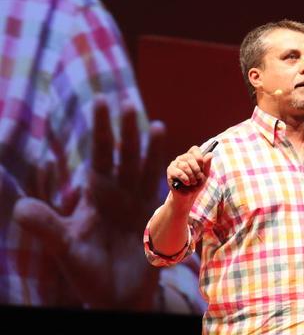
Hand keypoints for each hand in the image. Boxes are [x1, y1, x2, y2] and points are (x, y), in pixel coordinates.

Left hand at [14, 95, 165, 309]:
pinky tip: (188, 165)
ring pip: (148, 171)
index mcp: (96, 196)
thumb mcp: (63, 248)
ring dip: (152, 150)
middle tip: (127, 105)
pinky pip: (171, 197)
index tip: (102, 102)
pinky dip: (180, 181)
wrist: (117, 298)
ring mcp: (142, 207)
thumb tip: (19, 207)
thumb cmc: (88, 272)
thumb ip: (46, 226)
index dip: (101, 130)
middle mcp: (120, 195)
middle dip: (126, 132)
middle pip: (125, 157)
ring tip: (156, 126)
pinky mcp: (160, 223)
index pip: (99, 156)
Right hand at [167, 145, 212, 200]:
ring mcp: (175, 164)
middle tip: (198, 178)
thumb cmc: (196, 184)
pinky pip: (179, 172)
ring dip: (191, 176)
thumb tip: (210, 154)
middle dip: (196, 169)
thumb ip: (207, 165)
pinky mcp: (170, 171)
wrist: (187, 196)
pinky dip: (185, 179)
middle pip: (190, 157)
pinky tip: (187, 183)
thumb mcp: (204, 174)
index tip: (202, 167)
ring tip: (193, 182)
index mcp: (190, 157)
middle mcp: (182, 158)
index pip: (194, 149)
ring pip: (184, 165)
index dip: (199, 157)